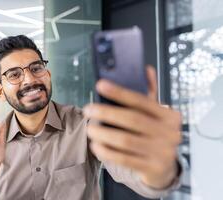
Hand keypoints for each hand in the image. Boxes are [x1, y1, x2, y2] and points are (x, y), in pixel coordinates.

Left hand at [83, 66, 181, 188]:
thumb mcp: (156, 115)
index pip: (142, 100)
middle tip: (88, 110)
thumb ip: (149, 93)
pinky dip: (106, 151)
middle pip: (132, 119)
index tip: (100, 85)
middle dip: (106, 113)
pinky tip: (96, 146)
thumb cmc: (155, 135)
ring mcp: (162, 152)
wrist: (165, 168)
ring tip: (89, 129)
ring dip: (103, 133)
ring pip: (126, 140)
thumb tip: (145, 68)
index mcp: (169, 116)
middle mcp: (169, 133)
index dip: (120, 92)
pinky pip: (123, 159)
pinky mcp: (151, 168)